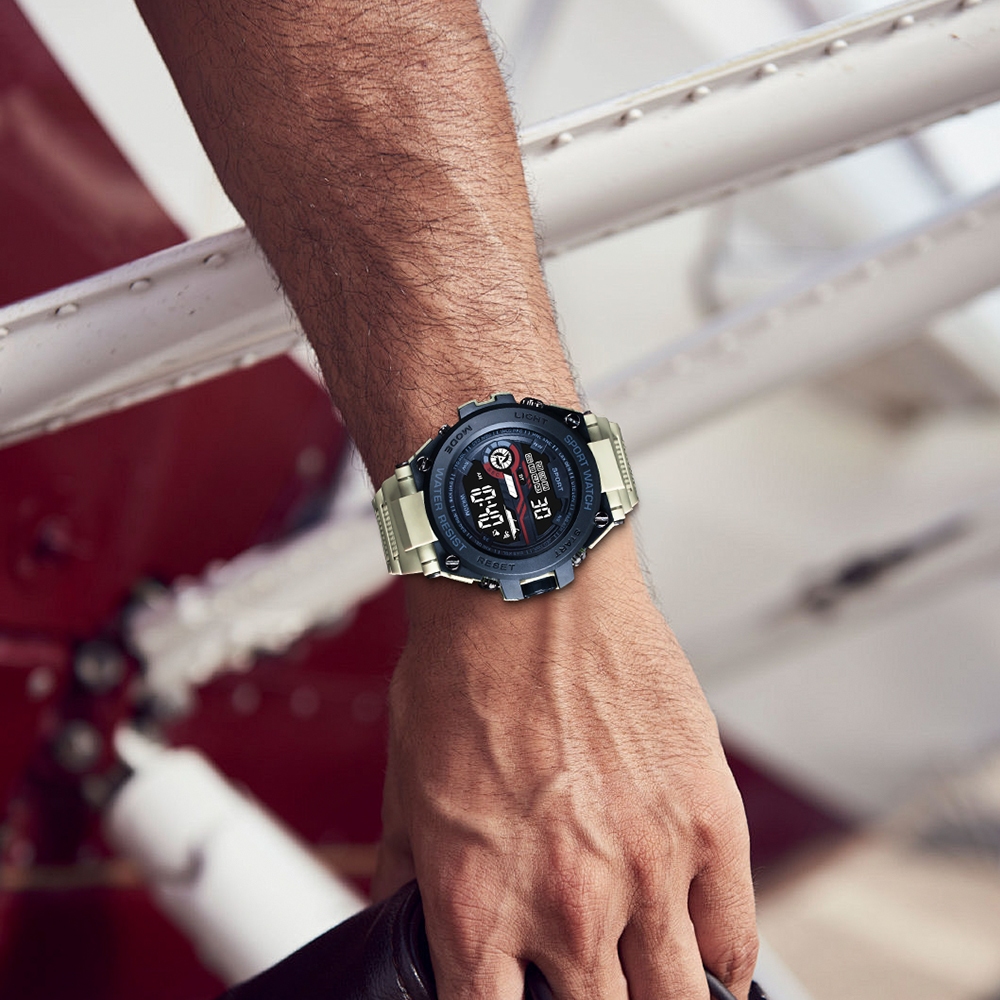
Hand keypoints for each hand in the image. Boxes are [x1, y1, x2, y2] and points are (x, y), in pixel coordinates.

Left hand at [373, 526, 757, 999]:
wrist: (525, 586)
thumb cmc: (463, 671)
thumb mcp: (407, 788)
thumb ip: (409, 879)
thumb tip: (404, 921)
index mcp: (480, 903)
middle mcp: (568, 902)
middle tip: (589, 983)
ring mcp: (649, 865)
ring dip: (661, 998)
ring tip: (648, 979)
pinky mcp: (707, 819)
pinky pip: (735, 937)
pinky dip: (722, 964)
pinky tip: (703, 957)